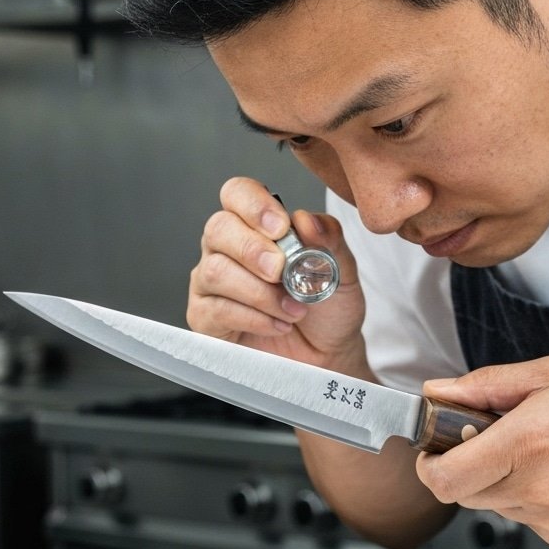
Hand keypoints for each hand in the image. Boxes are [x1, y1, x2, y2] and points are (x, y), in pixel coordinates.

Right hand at [188, 177, 367, 370]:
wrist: (328, 355)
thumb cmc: (328, 308)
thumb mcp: (342, 270)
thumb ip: (329, 240)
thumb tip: (305, 220)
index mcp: (255, 225)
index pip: (237, 193)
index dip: (253, 204)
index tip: (280, 227)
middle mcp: (227, 248)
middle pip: (218, 228)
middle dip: (253, 250)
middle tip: (283, 271)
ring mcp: (211, 283)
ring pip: (216, 271)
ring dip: (260, 292)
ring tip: (293, 308)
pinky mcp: (206, 318)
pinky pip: (216, 309)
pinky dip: (253, 318)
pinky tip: (278, 323)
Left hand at [414, 356, 548, 548]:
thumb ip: (489, 384)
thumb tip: (439, 391)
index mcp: (527, 440)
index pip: (444, 477)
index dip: (429, 463)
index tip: (434, 448)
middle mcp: (536, 487)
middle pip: (464, 493)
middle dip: (466, 466)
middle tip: (493, 438)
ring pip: (497, 506)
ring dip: (503, 481)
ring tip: (545, 451)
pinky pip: (530, 519)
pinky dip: (534, 498)